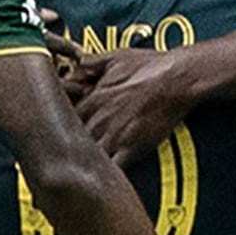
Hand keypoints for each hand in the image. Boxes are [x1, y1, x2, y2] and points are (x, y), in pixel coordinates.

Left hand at [68, 39, 203, 161]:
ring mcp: (115, 135)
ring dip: (81, 161)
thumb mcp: (115, 57)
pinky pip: (112, 168)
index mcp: (94, 98)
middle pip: (70, 139)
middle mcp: (101, 118)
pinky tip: (100, 177)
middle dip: (65, 145)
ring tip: (75, 167)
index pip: (62, 117)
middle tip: (61, 152)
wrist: (178, 78)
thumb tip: (80, 62)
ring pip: (87, 155)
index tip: (57, 128)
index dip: (58, 125)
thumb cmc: (152, 66)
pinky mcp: (133, 148)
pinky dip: (104, 174)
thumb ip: (93, 62)